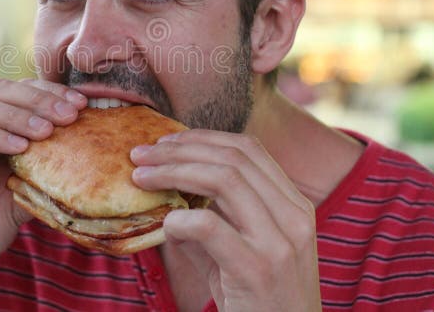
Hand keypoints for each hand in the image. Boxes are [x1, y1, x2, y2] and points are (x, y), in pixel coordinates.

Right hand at [0, 78, 86, 307]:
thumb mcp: (23, 194)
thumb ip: (43, 171)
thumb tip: (88, 156)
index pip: (15, 93)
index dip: (47, 92)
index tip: (80, 103)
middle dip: (35, 99)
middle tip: (68, 113)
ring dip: (16, 115)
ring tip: (47, 130)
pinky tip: (19, 146)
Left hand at [130, 130, 320, 311]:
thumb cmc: (258, 301)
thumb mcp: (241, 252)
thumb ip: (212, 221)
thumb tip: (167, 197)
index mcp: (293, 205)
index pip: (248, 149)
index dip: (201, 138)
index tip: (165, 143)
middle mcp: (293, 216)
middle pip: (232, 158)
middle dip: (179, 150)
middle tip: (140, 155)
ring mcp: (280, 242)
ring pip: (224, 180)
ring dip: (173, 172)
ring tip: (141, 178)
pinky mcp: (258, 270)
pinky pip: (210, 226)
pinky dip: (180, 219)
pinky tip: (165, 225)